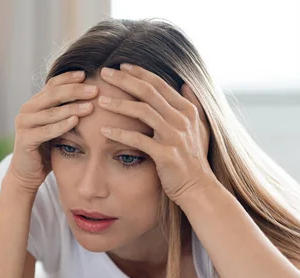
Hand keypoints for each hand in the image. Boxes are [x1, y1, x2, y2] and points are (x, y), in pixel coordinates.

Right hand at [9, 70, 98, 193]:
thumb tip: (94, 94)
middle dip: (76, 91)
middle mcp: (28, 109)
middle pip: (53, 94)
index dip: (70, 78)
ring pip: (52, 112)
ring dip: (72, 108)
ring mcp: (24, 123)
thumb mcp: (57, 125)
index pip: (53, 84)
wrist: (28, 172)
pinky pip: (46, 130)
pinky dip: (61, 125)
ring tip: (90, 106)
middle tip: (95, 90)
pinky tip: (75, 121)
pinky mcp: (25, 139)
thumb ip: (67, 110)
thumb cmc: (47, 147)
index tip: (88, 74)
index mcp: (36, 102)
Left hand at [97, 64, 215, 204]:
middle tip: (104, 73)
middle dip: (124, 81)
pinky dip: (119, 134)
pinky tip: (103, 132)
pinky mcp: (165, 154)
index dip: (139, 73)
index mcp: (187, 110)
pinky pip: (138, 140)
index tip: (120, 67)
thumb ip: (193, 104)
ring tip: (100, 101)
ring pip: (142, 112)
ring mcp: (174, 136)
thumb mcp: (199, 128)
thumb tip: (186, 84)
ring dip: (119, 104)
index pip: (159, 84)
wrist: (198, 188)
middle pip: (148, 92)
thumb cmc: (194, 159)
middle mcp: (181, 120)